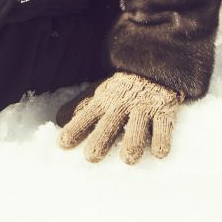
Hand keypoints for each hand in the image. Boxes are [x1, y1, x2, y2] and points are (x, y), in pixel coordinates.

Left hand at [56, 72, 182, 163]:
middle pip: (109, 123)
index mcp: (103, 100)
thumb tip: (57, 120)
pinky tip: (159, 153)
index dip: (74, 129)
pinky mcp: (164, 110)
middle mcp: (122, 104)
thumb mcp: (100, 91)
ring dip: (133, 142)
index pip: (85, 115)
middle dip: (101, 139)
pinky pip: (164, 126)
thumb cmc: (123, 86)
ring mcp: (144, 107)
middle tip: (92, 155)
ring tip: (128, 158)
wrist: (156, 64)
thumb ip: (80, 106)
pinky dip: (162, 139)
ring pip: (137, 126)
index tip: (63, 143)